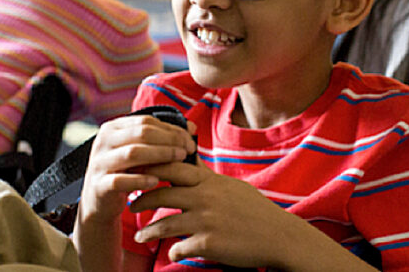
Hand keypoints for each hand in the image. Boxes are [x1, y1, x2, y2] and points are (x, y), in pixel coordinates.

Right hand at [78, 115, 196, 223]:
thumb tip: (192, 127)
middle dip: (169, 141)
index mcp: (113, 128)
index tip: (190, 140)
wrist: (100, 201)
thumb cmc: (126, 171)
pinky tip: (156, 182)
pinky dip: (140, 180)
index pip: (146, 122)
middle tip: (188, 150)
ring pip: (132, 153)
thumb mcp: (142, 152)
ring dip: (160, 155)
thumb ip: (164, 138)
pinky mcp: (99, 185)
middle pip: (141, 134)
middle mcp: (103, 142)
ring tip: (179, 160)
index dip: (171, 129)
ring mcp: (99, 163)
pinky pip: (120, 180)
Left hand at [129, 162, 303, 268]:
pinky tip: (172, 253)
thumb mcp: (229, 185)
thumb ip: (205, 174)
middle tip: (131, 205)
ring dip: (149, 232)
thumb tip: (188, 156)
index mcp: (209, 181)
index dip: (150, 169)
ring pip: (166, 224)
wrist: (278, 235)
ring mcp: (207, 221)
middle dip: (141, 200)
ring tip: (139, 237)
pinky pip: (181, 248)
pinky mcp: (210, 244)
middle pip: (163, 194)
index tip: (136, 174)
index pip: (172, 167)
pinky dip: (174, 252)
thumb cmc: (253, 210)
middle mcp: (205, 197)